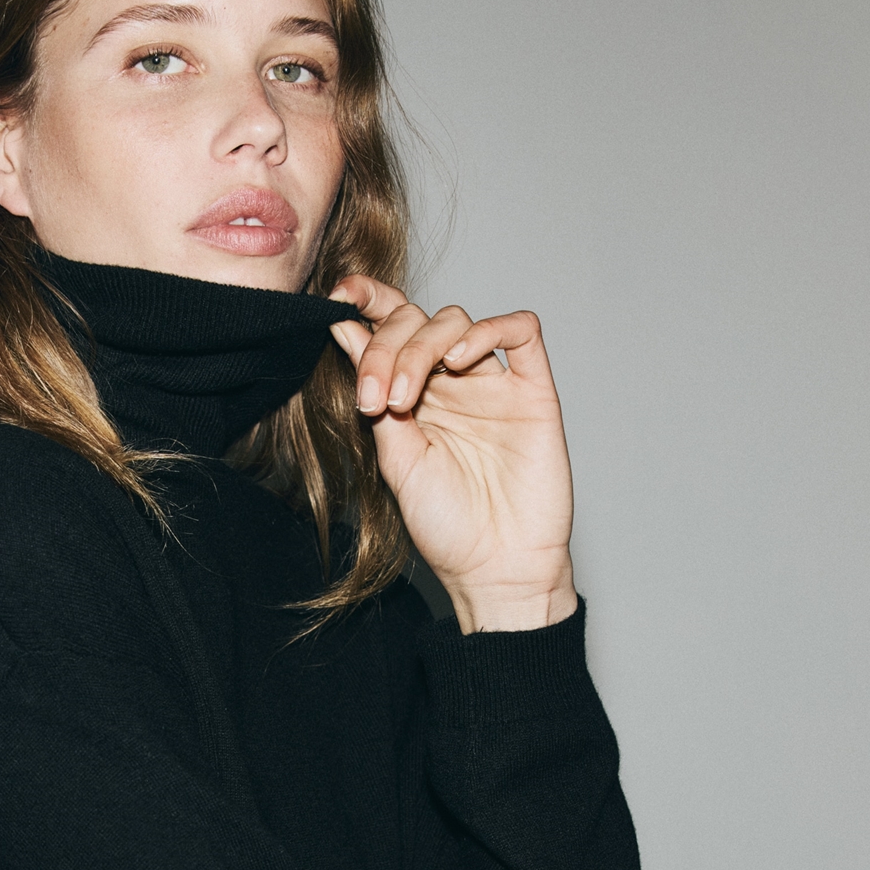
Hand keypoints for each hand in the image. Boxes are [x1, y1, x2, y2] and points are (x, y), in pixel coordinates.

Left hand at [327, 276, 577, 632]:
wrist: (495, 569)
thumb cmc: (447, 527)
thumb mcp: (396, 459)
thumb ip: (374, 395)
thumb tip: (342, 331)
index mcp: (415, 395)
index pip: (390, 329)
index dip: (367, 303)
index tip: (336, 300)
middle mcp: (453, 384)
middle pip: (418, 321)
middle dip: (385, 347)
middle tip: (374, 398)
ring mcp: (493, 386)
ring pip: (457, 321)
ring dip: (422, 347)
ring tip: (404, 398)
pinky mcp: (533, 393)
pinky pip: (521, 332)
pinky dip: (489, 330)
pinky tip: (460, 360)